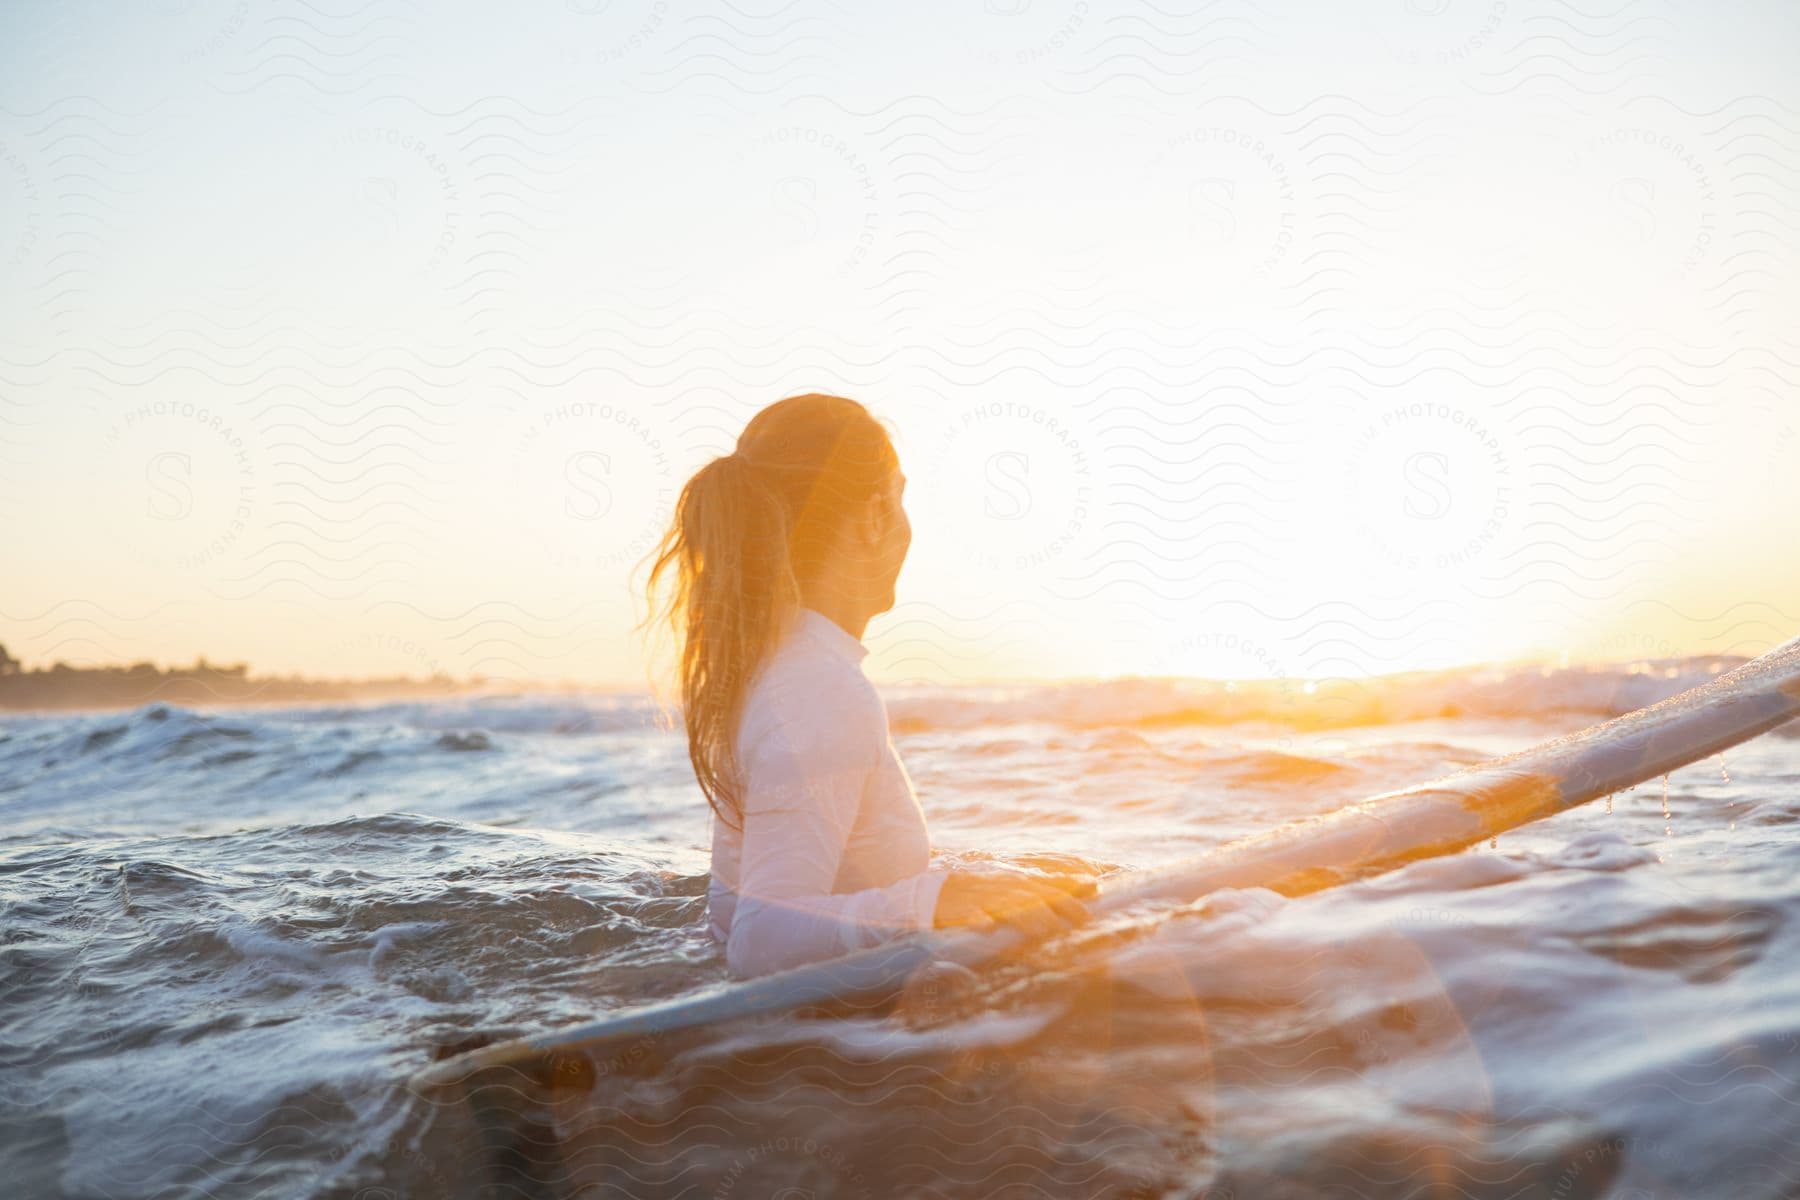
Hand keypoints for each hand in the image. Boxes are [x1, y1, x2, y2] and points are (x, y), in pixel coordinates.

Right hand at [932, 868, 1097, 940]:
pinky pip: (968, 916)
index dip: (1069, 888)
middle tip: (1080, 919)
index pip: (1045, 885)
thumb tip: (1091, 884)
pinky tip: (987, 927)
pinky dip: (977, 920)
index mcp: (1014, 882)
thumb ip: (1047, 888)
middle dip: (1056, 907)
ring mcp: (979, 898)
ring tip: (1042, 931)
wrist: (933, 892)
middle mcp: (1001, 888)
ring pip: (1004, 907)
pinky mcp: (958, 910)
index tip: (1094, 889)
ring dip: (1023, 917)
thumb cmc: (979, 893)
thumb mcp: (1012, 887)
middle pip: (1031, 897)